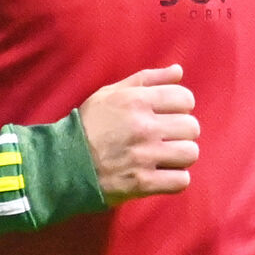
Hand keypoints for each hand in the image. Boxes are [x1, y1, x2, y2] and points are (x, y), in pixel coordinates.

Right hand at [78, 65, 199, 206]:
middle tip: (167, 137)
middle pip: (192, 127)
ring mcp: (144, 156)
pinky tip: (162, 174)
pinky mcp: (143, 183)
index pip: (186, 99)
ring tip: (166, 156)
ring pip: (191, 153)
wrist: (62, 164)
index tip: (169, 114)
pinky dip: (175, 179)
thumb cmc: (88, 125)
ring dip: (181, 155)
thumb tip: (178, 71)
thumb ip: (147, 79)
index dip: (181, 106)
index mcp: (137, 101)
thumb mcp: (111, 93)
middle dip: (183, 132)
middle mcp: (144, 127)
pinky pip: (181, 181)